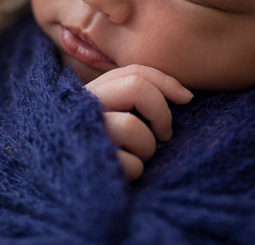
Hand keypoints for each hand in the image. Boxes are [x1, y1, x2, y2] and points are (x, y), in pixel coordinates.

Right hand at [85, 64, 192, 180]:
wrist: (68, 182)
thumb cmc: (105, 146)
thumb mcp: (116, 115)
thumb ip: (141, 96)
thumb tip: (186, 96)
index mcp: (93, 92)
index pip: (134, 72)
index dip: (166, 82)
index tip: (186, 99)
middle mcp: (86, 107)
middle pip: (135, 86)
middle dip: (160, 112)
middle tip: (164, 134)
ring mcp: (87, 134)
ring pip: (132, 126)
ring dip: (146, 147)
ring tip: (136, 156)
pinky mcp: (91, 163)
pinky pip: (131, 163)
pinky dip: (136, 171)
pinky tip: (124, 173)